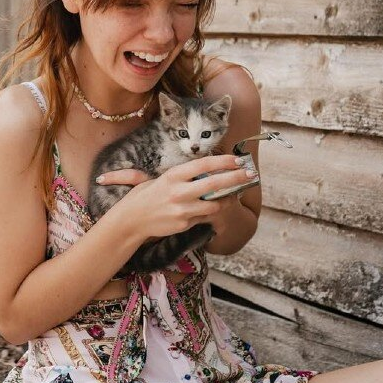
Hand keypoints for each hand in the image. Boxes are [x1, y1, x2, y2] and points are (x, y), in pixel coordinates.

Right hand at [96, 154, 258, 240]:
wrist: (131, 221)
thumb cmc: (145, 196)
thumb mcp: (159, 179)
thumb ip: (182, 175)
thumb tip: (206, 168)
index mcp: (173, 176)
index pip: (204, 165)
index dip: (224, 161)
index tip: (238, 159)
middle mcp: (179, 191)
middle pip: (215, 183)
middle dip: (236, 177)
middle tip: (251, 174)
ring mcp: (183, 209)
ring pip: (214, 203)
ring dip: (227, 198)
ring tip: (236, 193)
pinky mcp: (184, 224)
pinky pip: (204, 216)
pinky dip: (210, 211)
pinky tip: (214, 207)